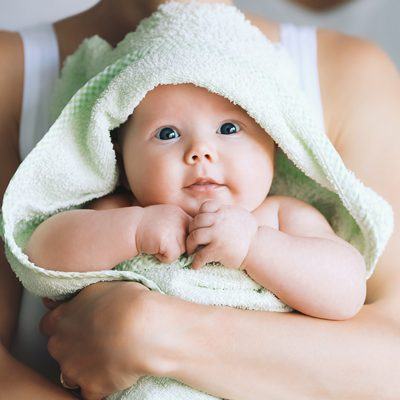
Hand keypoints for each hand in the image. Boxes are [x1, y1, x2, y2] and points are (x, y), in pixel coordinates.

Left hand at [40, 282, 168, 399]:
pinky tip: (117, 373)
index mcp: (61, 317)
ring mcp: (73, 369)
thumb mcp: (102, 287)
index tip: (80, 322)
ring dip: (86, 367)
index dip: (66, 323)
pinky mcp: (90, 387)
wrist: (142, 330)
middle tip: (99, 338)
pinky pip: (92, 391)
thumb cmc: (127, 303)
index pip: (49, 324)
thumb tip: (84, 301)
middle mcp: (60, 345)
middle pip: (59, 349)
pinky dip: (102, 385)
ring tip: (110, 357)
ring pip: (72, 373)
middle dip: (75, 346)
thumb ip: (85, 298)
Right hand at [136, 204, 191, 262]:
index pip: (193, 231)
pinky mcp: (169, 243)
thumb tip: (193, 241)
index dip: (183, 238)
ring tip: (156, 243)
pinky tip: (153, 249)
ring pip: (182, 251)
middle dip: (177, 245)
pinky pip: (172, 257)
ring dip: (169, 251)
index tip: (168, 238)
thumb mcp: (165, 217)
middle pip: (189, 242)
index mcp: (180, 212)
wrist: (128, 228)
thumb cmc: (144, 225)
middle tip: (161, 240)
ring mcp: (176, 230)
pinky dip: (162, 258)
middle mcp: (181, 219)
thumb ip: (179, 224)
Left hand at [186, 200, 257, 269]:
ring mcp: (217, 235)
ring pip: (194, 237)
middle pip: (196, 222)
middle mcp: (219, 220)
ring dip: (190, 245)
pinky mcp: (217, 250)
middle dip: (192, 231)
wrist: (259, 248)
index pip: (205, 207)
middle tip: (192, 239)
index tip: (201, 224)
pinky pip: (200, 255)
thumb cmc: (250, 233)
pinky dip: (196, 262)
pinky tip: (196, 265)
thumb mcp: (239, 214)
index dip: (200, 215)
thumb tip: (215, 211)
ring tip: (192, 251)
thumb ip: (226, 212)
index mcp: (224, 211)